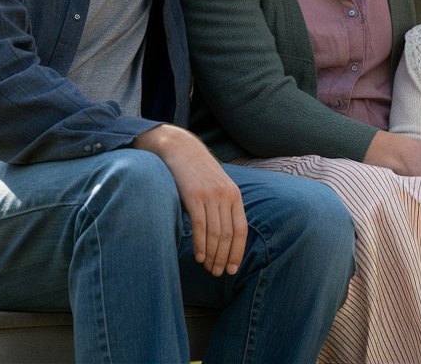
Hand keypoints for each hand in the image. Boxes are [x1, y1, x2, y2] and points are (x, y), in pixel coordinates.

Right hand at [134, 124, 246, 276]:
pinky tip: (199, 257)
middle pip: (228, 235)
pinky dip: (200, 245)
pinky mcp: (193, 196)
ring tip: (207, 268)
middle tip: (217, 273)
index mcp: (235, 195)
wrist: (179, 148)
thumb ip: (222, 206)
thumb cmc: (197, 171)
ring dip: (212, 255)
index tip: (232, 269)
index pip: (241, 229)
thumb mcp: (216, 185)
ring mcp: (210, 195)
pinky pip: (200, 226)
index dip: (238, 252)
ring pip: (215, 234)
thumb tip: (224, 236)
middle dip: (223, 257)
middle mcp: (225, 195)